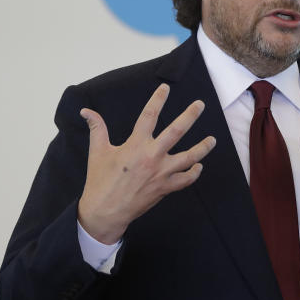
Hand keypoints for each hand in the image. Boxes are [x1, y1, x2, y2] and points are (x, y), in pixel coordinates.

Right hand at [77, 83, 215, 243]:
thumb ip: (97, 128)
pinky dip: (194, 173)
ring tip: (213, 140)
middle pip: (177, 131)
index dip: (158, 99)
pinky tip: (199, 166)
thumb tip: (86, 112)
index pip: (149, 115)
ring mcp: (161, 173)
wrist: (105, 211)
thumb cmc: (100, 180)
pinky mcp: (165, 188)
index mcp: (136, 144)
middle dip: (190, 116)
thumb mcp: (97, 151)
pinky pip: (185, 180)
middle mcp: (152, 156)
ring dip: (203, 148)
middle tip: (200, 105)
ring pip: (189, 157)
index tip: (166, 88)